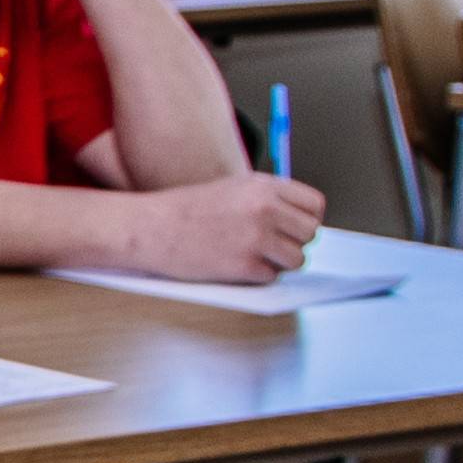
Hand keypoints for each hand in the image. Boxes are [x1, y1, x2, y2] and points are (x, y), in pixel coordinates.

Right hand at [132, 172, 323, 280]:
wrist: (148, 228)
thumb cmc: (184, 210)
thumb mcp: (231, 188)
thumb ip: (267, 199)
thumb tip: (297, 221)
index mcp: (263, 186)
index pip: (314, 205)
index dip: (306, 219)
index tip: (294, 227)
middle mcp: (264, 209)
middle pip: (310, 234)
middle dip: (294, 242)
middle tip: (270, 245)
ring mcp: (255, 238)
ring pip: (297, 259)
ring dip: (279, 263)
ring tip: (253, 256)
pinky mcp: (243, 265)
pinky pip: (271, 277)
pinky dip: (257, 276)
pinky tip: (234, 265)